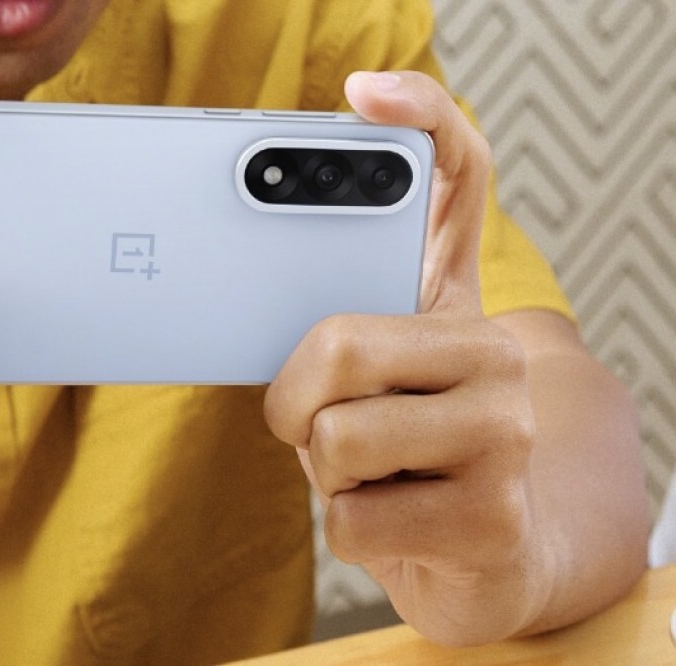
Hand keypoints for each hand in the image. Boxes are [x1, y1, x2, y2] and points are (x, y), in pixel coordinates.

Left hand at [265, 71, 547, 645]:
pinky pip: (350, 515)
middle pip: (337, 343)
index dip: (421, 118)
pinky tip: (394, 520)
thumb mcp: (357, 384)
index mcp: (452, 302)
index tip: (363, 91)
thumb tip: (212, 308)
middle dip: (292, 402)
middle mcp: (494, 351)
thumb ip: (318, 335)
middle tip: (316, 421)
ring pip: (334, 439)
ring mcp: (507, 433)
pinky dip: (345, 527)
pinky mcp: (494, 517)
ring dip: (321, 471)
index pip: (456, 181)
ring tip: (371, 473)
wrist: (480, 561)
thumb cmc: (398, 453)